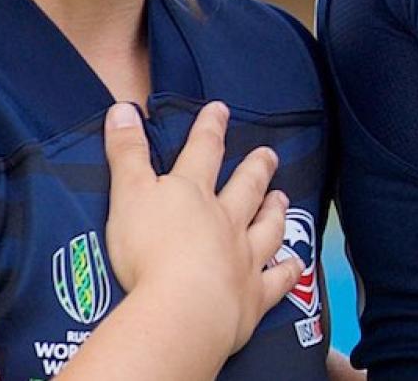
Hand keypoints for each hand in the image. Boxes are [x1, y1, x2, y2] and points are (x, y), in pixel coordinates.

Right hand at [103, 102, 302, 355]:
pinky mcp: (253, 296)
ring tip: (282, 198)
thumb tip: (122, 108)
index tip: (221, 110)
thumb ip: (126, 153)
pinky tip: (295, 263)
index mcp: (193, 195)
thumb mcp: (128, 194)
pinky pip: (277, 280)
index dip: (210, 128)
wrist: (182, 309)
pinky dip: (288, 270)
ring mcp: (244, 257)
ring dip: (275, 211)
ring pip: (266, 228)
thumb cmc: (148, 252)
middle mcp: (225, 221)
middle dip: (257, 167)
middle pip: (245, 188)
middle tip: (269, 153)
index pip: (203, 152)